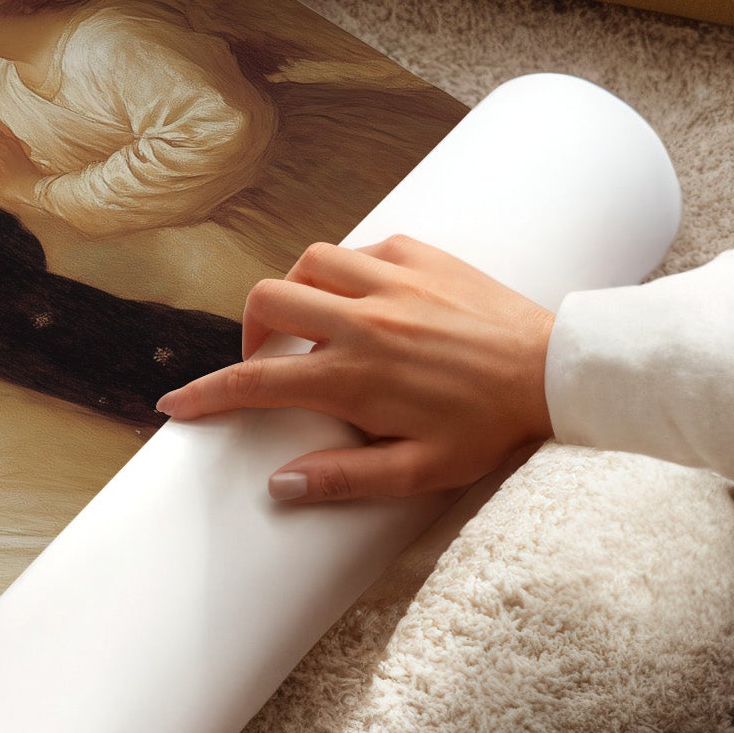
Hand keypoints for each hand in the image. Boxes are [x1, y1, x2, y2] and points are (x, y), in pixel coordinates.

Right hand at [156, 235, 554, 502]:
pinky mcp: (421, 255)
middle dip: (249, 331)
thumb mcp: (420, 471)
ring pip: (308, 263)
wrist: (556, 372)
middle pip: (267, 302)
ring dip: (296, 292)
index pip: (255, 383)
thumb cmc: (490, 428)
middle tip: (267, 360)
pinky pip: (361, 248)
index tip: (177, 406)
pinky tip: (366, 298)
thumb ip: (345, 479)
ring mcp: (392, 281)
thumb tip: (279, 485)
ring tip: (313, 323)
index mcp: (354, 376)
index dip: (206, 395)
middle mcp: (363, 320)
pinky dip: (348, 270)